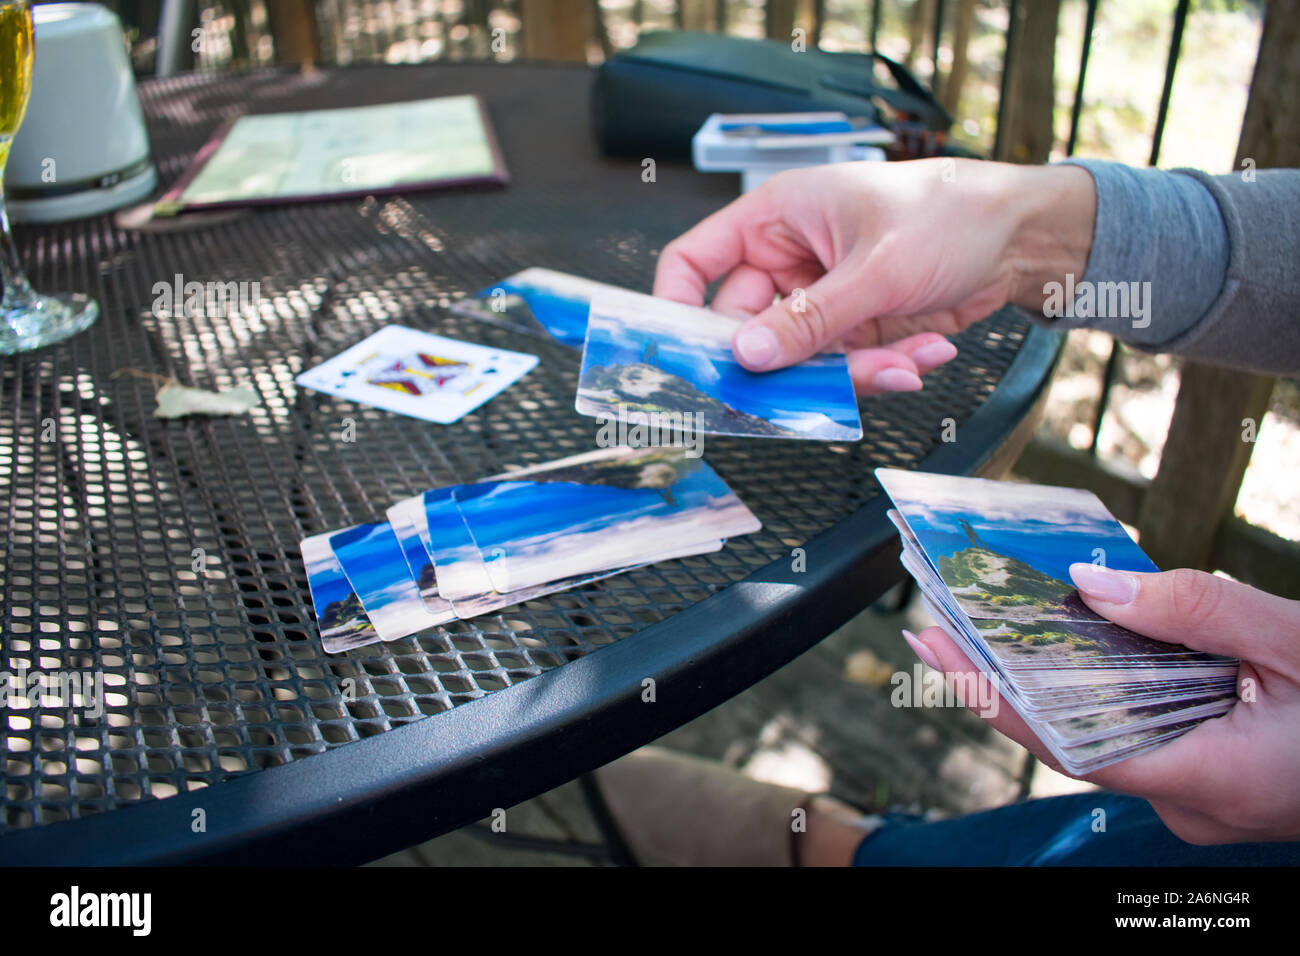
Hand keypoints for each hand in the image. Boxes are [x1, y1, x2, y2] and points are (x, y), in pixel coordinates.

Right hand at [653, 158, 1095, 394]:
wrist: (1023, 235)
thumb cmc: (950, 214)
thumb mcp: (875, 268)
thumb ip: (809, 319)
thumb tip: (747, 358)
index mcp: (776, 219)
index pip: (696, 259)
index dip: (677, 303)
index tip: (682, 352)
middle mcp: (789, 259)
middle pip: (749, 328)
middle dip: (790, 361)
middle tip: (818, 385)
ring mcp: (821, 298)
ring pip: (802, 358)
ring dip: (851, 372)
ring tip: (903, 364)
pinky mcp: (854, 327)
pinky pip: (845, 365)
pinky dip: (882, 368)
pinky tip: (923, 354)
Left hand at [905, 564, 1299, 844]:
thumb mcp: (1299, 643)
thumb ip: (1198, 612)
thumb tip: (1094, 586)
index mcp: (1210, 778)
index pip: (1068, 741)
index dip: (994, 696)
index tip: (936, 649)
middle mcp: (1191, 800)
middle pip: (1074, 734)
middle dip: (1004, 678)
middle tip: (945, 618)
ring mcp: (1202, 795)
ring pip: (1105, 732)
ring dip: (1052, 679)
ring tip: (992, 618)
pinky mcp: (1213, 778)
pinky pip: (1140, 731)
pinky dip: (1104, 687)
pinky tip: (1080, 641)